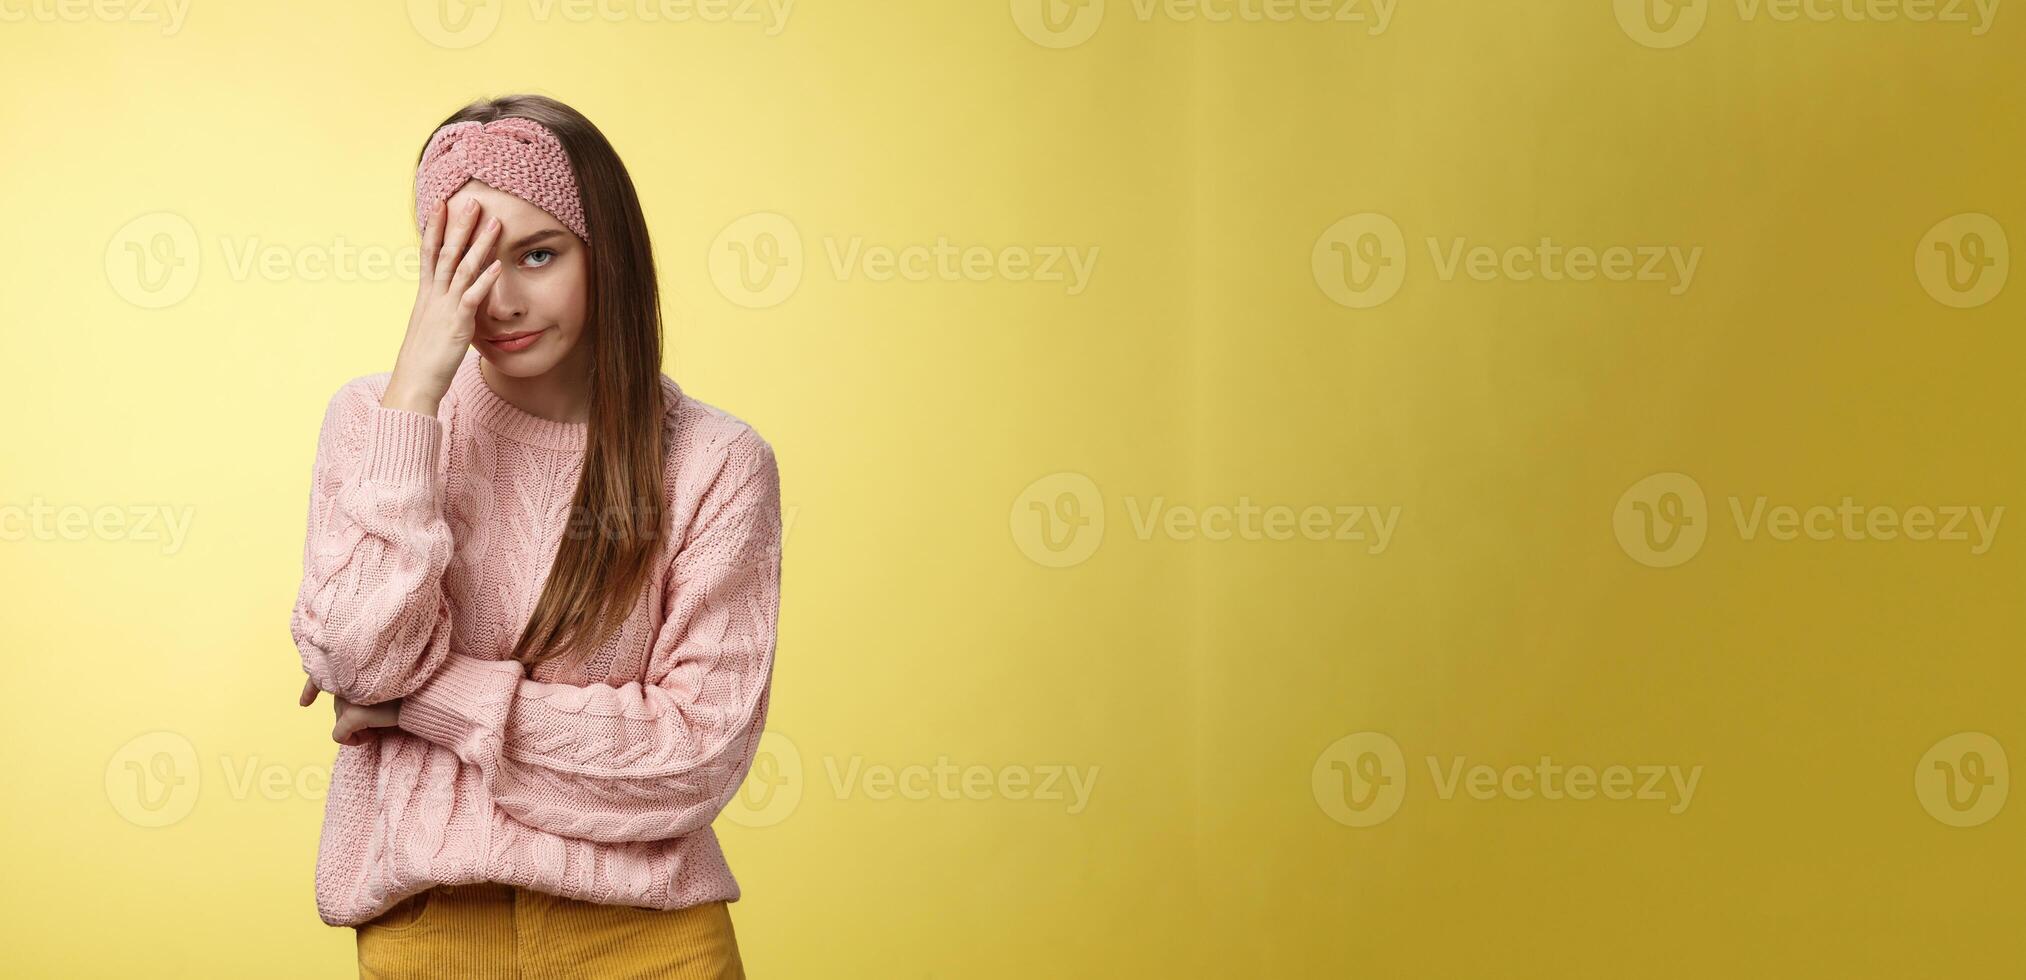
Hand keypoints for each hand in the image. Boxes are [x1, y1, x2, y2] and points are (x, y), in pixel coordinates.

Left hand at [299, 676, 402, 745]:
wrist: (423, 697)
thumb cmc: (407, 690)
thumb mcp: (383, 682)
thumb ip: (362, 687)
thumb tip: (350, 709)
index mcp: (350, 670)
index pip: (319, 678)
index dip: (310, 691)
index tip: (304, 704)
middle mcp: (345, 682)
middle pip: (338, 707)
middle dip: (353, 717)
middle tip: (379, 717)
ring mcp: (347, 698)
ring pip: (339, 721)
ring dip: (357, 728)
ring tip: (380, 722)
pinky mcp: (352, 715)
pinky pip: (340, 736)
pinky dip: (354, 741)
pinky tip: (372, 735)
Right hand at [384, 196, 505, 413]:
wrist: (413, 385)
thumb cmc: (424, 361)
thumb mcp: (431, 328)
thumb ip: (442, 311)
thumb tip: (452, 303)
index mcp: (426, 295)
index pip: (428, 252)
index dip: (435, 227)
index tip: (441, 203)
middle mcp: (433, 296)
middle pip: (445, 252)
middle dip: (459, 225)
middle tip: (471, 200)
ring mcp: (444, 308)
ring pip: (462, 268)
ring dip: (479, 244)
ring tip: (494, 222)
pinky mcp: (457, 324)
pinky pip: (472, 297)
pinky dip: (486, 280)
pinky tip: (499, 265)